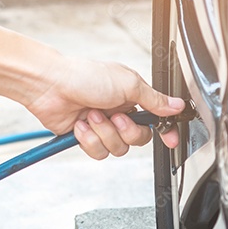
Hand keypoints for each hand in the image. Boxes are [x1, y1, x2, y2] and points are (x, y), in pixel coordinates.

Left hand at [23, 56, 183, 159]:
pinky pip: (98, 152)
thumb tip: (176, 105)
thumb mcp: (129, 84)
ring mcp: (102, 126)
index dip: (166, 131)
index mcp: (133, 98)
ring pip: (117, 148)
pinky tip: (80, 125)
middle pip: (138, 139)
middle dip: (126, 131)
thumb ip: (155, 100)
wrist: (51, 86)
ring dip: (104, 133)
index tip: (171, 140)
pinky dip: (89, 139)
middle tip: (115, 117)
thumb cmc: (85, 76)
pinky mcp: (86, 138)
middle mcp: (119, 113)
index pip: (156, 119)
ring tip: (91, 115)